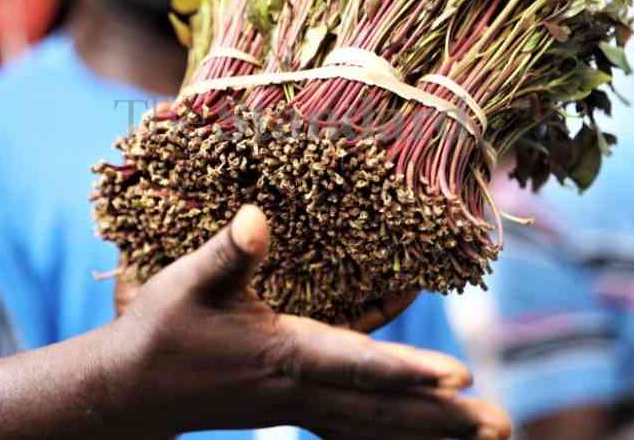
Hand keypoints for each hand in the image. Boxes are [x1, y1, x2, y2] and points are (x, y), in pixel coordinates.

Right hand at [106, 205, 510, 438]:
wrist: (130, 392)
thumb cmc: (161, 333)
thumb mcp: (187, 284)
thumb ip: (228, 253)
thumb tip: (257, 215)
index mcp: (282, 355)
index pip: (356, 366)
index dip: (407, 370)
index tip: (460, 376)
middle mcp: (298, 390)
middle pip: (382, 410)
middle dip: (443, 419)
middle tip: (503, 427)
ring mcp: (296, 408)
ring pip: (374, 427)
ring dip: (428, 432)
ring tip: (481, 438)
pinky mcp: (289, 411)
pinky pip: (352, 430)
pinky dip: (389, 435)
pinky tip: (411, 438)